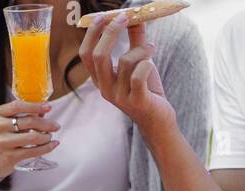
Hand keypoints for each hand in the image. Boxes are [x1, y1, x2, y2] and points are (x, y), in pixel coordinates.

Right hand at [0, 100, 60, 180]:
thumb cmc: (2, 139)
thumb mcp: (7, 124)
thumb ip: (24, 116)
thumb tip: (44, 112)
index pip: (18, 106)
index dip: (35, 106)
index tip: (49, 107)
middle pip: (29, 121)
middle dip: (47, 124)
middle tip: (56, 126)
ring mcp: (3, 142)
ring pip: (33, 137)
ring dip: (46, 136)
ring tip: (50, 136)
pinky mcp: (10, 156)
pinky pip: (33, 151)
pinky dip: (46, 148)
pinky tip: (53, 145)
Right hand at [78, 16, 176, 141]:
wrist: (158, 120)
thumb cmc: (147, 90)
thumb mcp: (138, 63)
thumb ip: (135, 41)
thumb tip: (136, 18)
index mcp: (101, 79)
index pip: (86, 54)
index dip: (92, 34)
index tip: (102, 16)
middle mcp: (105, 89)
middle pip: (98, 56)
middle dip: (111, 33)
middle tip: (125, 18)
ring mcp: (119, 97)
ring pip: (125, 61)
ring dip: (141, 48)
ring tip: (151, 48)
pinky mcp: (136, 101)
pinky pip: (139, 75)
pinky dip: (146, 63)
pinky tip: (151, 63)